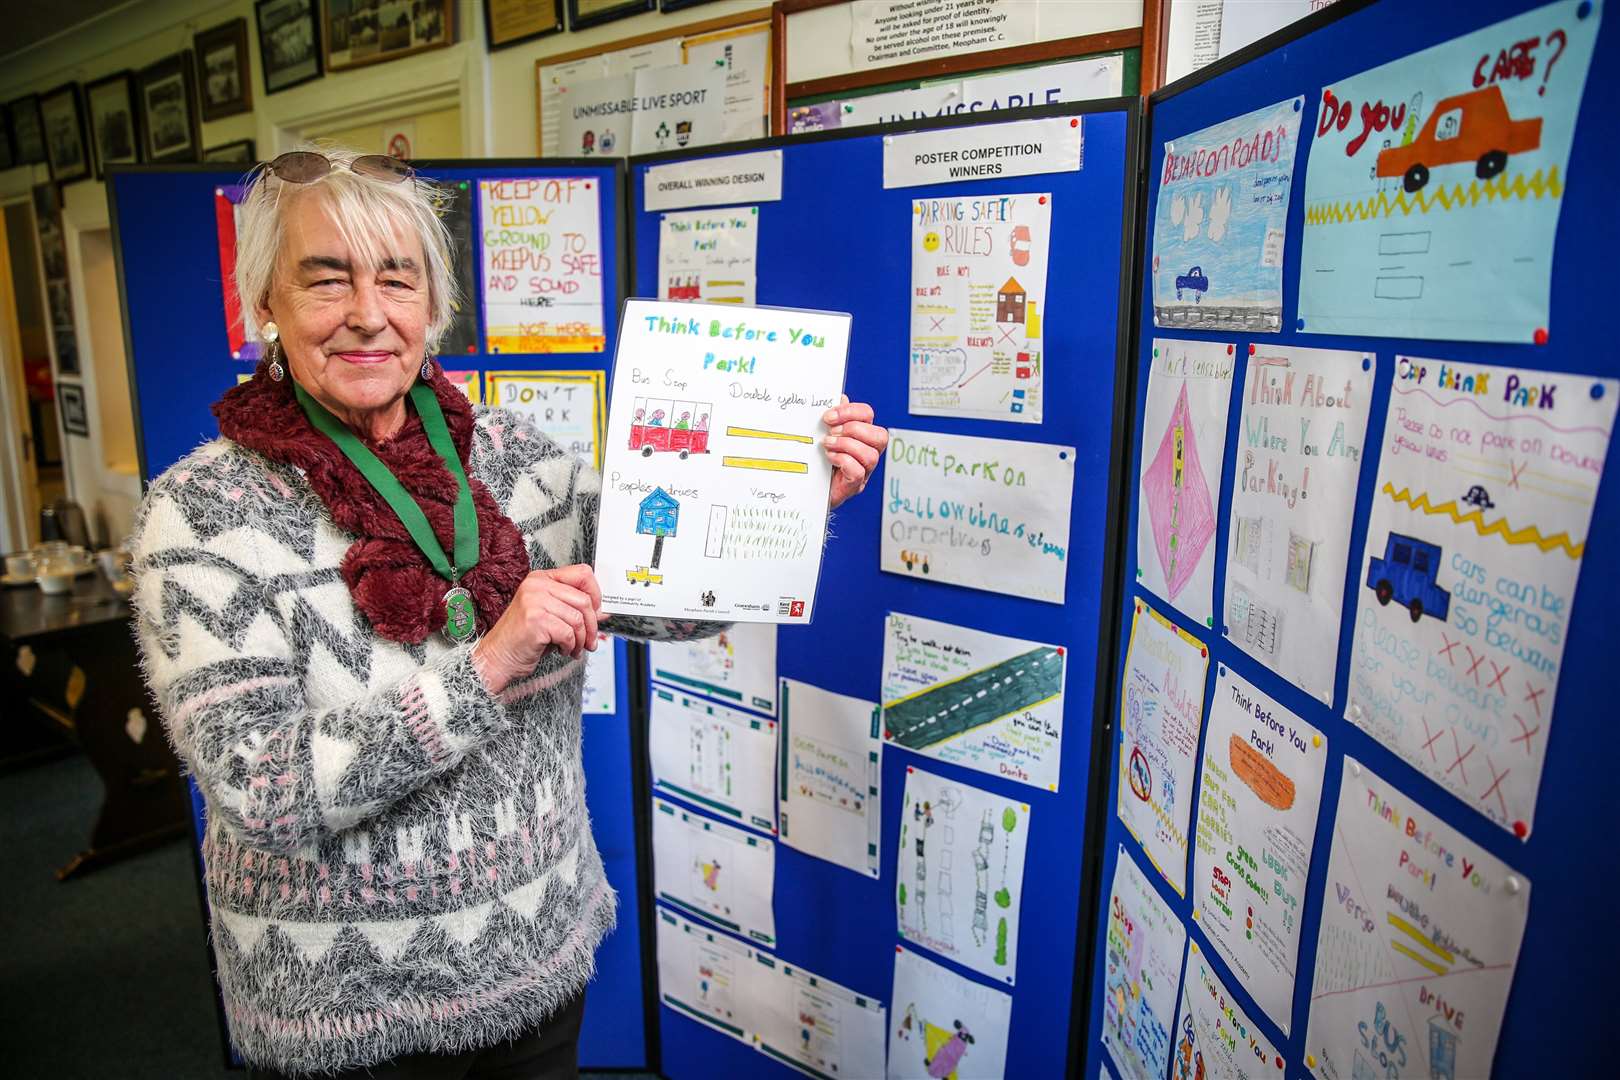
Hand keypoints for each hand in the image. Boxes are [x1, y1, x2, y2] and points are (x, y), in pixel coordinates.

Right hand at [472, 565, 603, 694]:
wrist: (498, 657)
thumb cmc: (524, 638)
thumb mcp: (554, 618)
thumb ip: (576, 610)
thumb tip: (603, 612)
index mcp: (542, 579)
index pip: (582, 573)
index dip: (596, 594)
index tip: (598, 612)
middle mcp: (537, 585)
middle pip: (584, 600)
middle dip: (592, 626)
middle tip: (590, 641)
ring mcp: (534, 600)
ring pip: (578, 618)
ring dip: (581, 639)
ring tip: (573, 648)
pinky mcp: (534, 619)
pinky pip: (567, 632)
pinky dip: (569, 646)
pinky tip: (562, 650)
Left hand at [823, 396, 887, 509]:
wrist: (807, 488)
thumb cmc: (818, 459)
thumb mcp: (823, 433)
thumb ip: (834, 418)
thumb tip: (841, 397)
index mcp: (861, 435)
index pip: (868, 415)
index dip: (850, 411)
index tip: (828, 417)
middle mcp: (868, 452)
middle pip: (880, 436)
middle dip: (853, 429)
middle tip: (831, 432)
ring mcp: (864, 471)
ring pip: (871, 455)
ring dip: (846, 446)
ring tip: (828, 446)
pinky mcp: (854, 485)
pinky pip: (858, 471)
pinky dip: (843, 461)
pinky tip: (830, 458)